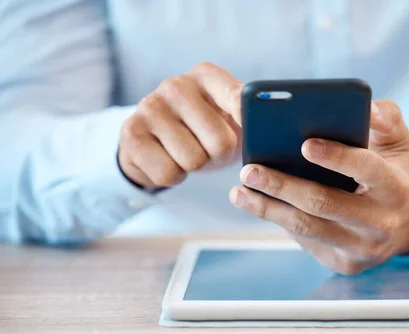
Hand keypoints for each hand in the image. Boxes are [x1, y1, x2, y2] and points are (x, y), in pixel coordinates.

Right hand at [118, 62, 242, 188]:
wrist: (154, 145)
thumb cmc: (203, 131)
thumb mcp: (228, 118)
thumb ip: (249, 115)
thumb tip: (272, 125)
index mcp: (206, 75)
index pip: (238, 98)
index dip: (248, 121)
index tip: (252, 133)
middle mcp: (176, 85)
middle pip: (220, 142)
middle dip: (219, 156)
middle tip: (209, 150)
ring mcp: (149, 107)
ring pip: (193, 161)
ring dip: (195, 167)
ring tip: (187, 153)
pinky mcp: (131, 133)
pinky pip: (169, 174)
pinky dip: (174, 177)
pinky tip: (169, 161)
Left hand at [229, 100, 408, 274]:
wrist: (404, 225)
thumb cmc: (390, 173)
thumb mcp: (397, 143)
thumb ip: (385, 119)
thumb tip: (366, 109)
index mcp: (397, 189)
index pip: (367, 170)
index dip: (336, 157)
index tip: (304, 144)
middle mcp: (382, 224)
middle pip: (325, 203)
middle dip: (282, 186)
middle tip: (248, 170)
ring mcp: (362, 249)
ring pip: (307, 228)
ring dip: (268, 209)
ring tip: (239, 192)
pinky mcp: (344, 264)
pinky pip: (305, 241)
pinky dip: (279, 220)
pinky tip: (259, 204)